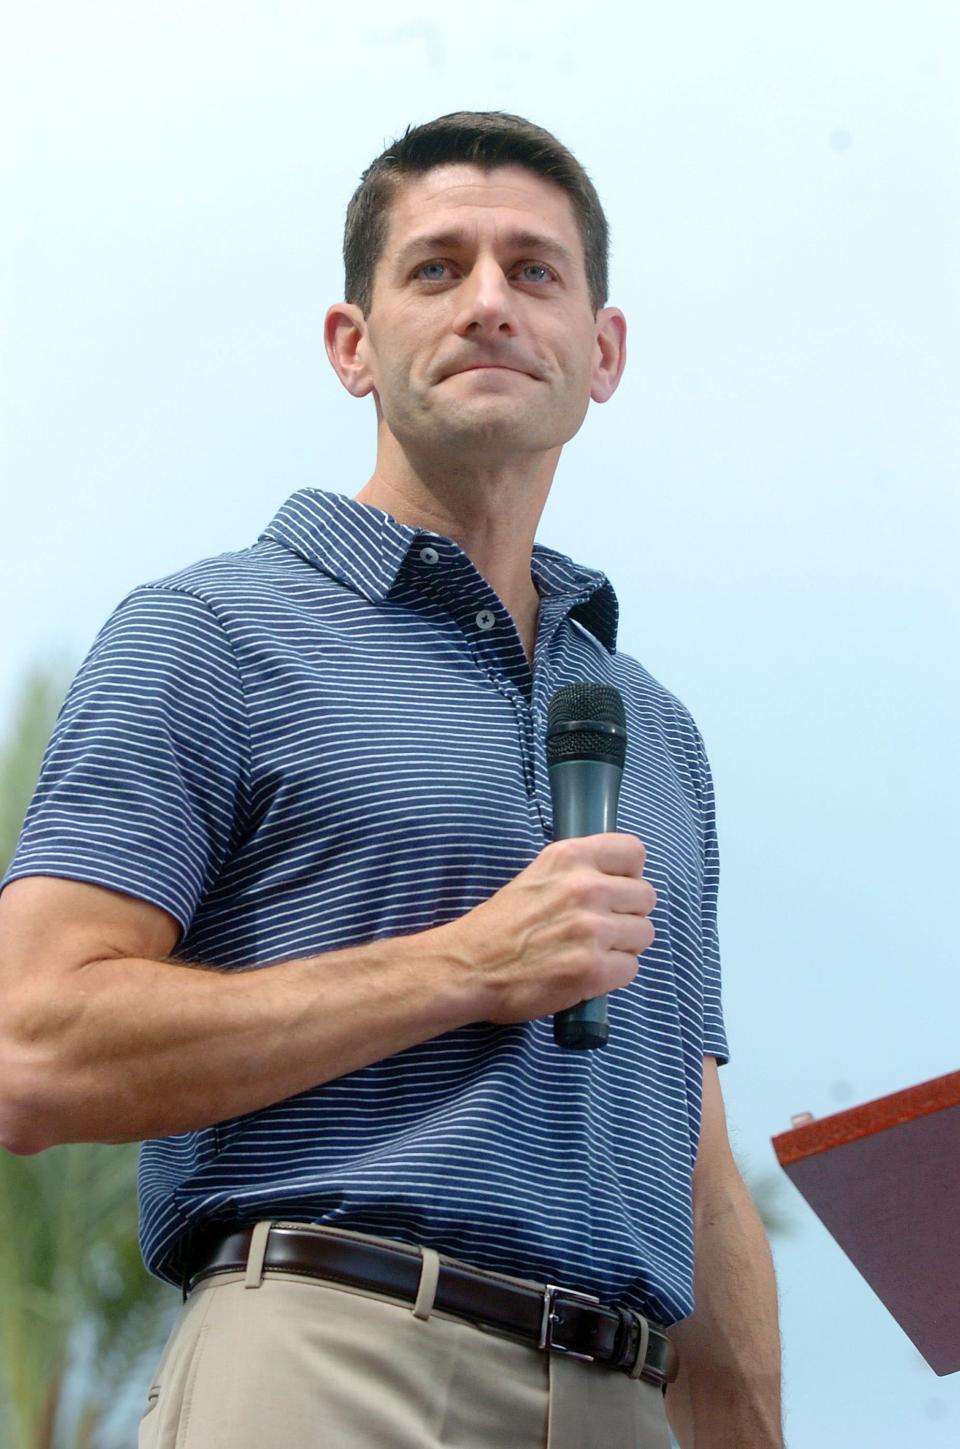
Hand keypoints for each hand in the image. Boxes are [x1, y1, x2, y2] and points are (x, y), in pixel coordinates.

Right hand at [434, 833, 655, 1024]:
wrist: (468, 967)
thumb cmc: (500, 925)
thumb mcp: (538, 875)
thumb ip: (578, 871)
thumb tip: (621, 879)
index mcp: (569, 857)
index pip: (633, 852)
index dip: (629, 874)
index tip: (616, 889)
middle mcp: (585, 887)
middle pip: (646, 897)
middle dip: (628, 914)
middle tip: (601, 928)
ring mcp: (591, 929)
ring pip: (643, 934)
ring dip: (623, 946)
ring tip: (592, 951)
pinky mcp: (593, 969)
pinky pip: (631, 968)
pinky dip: (613, 975)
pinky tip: (587, 973)